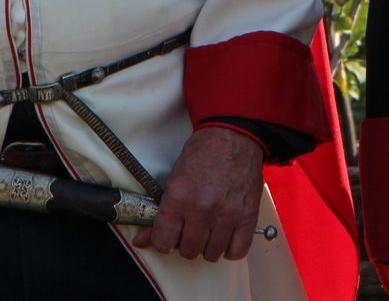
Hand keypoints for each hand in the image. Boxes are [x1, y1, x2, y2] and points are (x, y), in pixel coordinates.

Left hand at [132, 125, 264, 261]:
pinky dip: (230, 249)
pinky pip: (237, 251)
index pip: (164, 242)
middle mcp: (201, 210)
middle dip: (186, 243)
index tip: (168, 237)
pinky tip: (226, 236)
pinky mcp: (247, 217)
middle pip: (189, 250)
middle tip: (190, 229)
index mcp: (179, 198)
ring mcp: (226, 215)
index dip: (164, 242)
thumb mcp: (175, 178)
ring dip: (208, 246)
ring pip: (212, 254)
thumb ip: (160, 212)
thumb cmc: (203, 153)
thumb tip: (141, 239)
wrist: (233, 136)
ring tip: (209, 231)